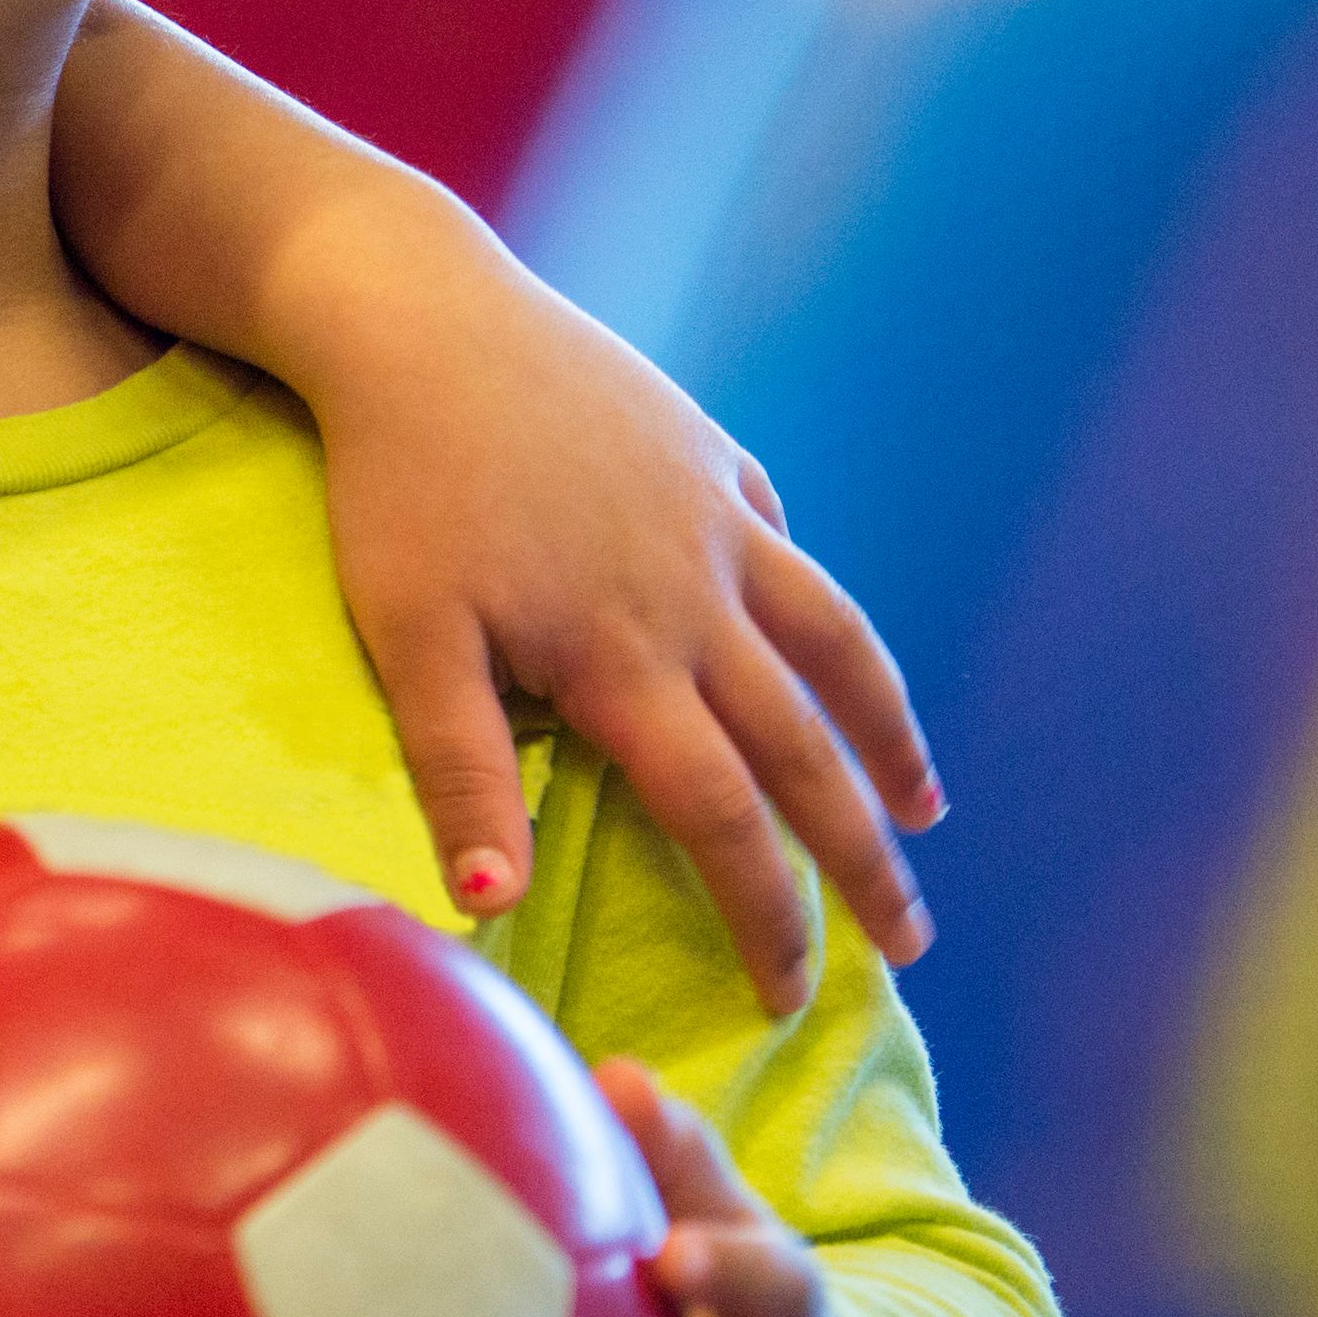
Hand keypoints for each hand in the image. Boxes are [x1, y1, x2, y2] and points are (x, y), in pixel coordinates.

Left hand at [299, 249, 932, 1011]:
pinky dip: (815, 608)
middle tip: (910, 945)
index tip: (788, 1000)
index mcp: (627, 657)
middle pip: (805, 752)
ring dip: (884, 736)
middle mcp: (699, 596)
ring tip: (921, 808)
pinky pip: (784, 546)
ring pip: (835, 644)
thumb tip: (490, 901)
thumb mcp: (406, 635)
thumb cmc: (396, 485)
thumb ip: (457, 769)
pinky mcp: (709, 456)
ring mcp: (718, 519)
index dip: (765, 917)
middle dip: (861, 860)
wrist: (418, 317)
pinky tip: (827, 645)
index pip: (721, 821)